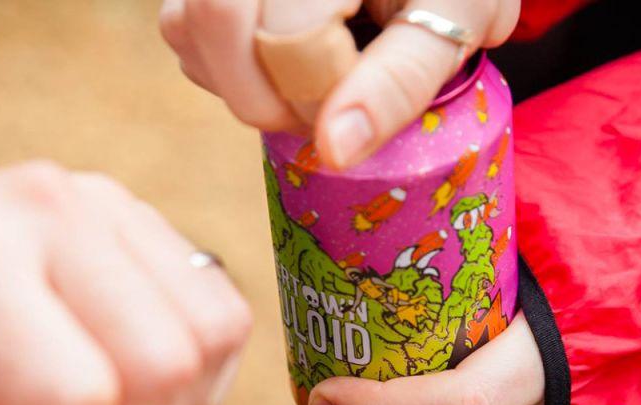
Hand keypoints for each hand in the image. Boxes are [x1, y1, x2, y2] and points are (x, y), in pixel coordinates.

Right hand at [161, 0, 520, 166]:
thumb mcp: (458, 21)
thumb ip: (399, 82)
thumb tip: (334, 150)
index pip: (288, 30)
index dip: (320, 94)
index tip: (362, 107)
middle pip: (214, 18)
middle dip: (266, 96)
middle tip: (327, 110)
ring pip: (188, 30)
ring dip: (244, 87)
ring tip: (312, 83)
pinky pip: (182, 34)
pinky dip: (225, 71)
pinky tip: (282, 67)